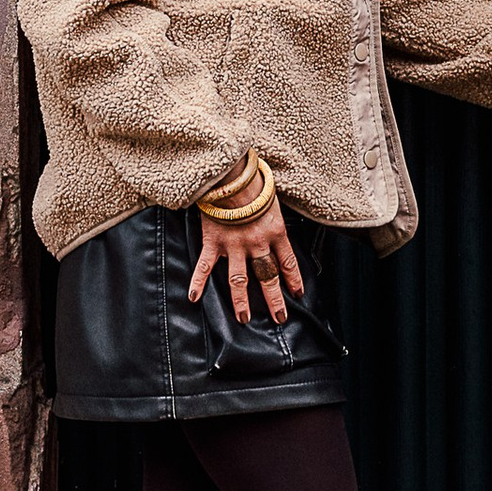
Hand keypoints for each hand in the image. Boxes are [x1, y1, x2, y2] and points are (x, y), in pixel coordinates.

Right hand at [188, 192, 305, 323]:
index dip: (294, 279)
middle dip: (274, 299)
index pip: (288, 262)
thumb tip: (276, 233)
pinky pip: (205, 266)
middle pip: (268, 276)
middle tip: (279, 317)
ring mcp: (234, 244)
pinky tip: (194, 297)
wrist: (231, 173)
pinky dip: (198, 282)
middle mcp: (257, 242)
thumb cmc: (253, 183)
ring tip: (243, 318)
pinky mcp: (213, 241)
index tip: (297, 294)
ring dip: (241, 301)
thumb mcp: (273, 202)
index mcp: (276, 232)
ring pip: (239, 279)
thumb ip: (273, 221)